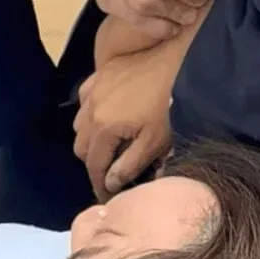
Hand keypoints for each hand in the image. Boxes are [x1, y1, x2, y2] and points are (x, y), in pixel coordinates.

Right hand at [74, 43, 181, 197]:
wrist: (180, 61)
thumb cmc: (172, 104)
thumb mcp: (155, 142)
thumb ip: (129, 165)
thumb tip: (109, 183)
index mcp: (104, 128)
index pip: (93, 166)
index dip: (100, 186)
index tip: (109, 197)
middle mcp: (91, 108)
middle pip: (81, 147)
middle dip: (94, 163)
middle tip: (113, 170)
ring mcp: (94, 88)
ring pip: (79, 124)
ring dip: (90, 138)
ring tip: (111, 144)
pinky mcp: (101, 73)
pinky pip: (85, 99)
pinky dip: (90, 112)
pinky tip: (106, 114)